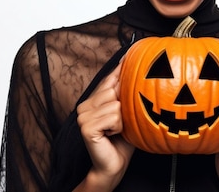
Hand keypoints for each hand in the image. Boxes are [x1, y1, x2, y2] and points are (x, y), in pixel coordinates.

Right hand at [76, 64, 134, 188]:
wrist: (113, 166)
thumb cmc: (123, 141)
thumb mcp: (126, 113)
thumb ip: (126, 94)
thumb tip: (135, 71)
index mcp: (93, 99)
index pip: (109, 78)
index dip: (121, 68)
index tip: (130, 52)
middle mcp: (84, 105)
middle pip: (114, 90)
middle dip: (124, 105)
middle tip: (122, 122)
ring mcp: (83, 115)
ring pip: (115, 103)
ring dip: (122, 119)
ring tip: (116, 130)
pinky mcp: (86, 126)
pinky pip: (113, 116)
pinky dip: (118, 126)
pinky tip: (111, 135)